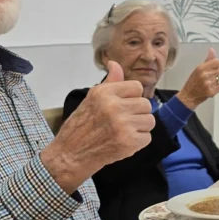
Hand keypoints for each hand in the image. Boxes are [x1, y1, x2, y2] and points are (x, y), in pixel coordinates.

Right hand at [41, 61, 154, 192]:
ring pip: (149, 121)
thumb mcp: (91, 99)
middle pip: (146, 104)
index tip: (123, 106)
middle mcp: (114, 106)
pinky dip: (138, 142)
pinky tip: (123, 142)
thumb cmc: (79, 127)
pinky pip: (147, 137)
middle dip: (137, 113)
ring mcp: (122, 125)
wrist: (69, 155)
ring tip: (123, 131)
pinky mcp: (129, 142)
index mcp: (104, 93)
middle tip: (122, 121)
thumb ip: (109, 83)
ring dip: (140, 127)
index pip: (137, 87)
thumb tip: (115, 64)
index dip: (132, 98)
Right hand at [178, 48, 218, 107]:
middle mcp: (204, 75)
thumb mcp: (198, 69)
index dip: (217, 65)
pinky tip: (214, 86)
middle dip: (217, 73)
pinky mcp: (211, 92)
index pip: (217, 62)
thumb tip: (212, 50)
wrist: (188, 96)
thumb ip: (207, 60)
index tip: (214, 67)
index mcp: (200, 68)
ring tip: (212, 82)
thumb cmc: (192, 83)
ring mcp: (208, 84)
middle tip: (212, 76)